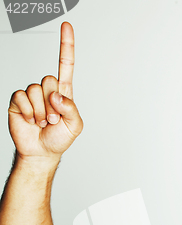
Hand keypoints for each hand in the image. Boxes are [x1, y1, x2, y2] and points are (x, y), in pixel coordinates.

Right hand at [8, 22, 82, 160]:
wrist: (41, 153)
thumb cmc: (59, 139)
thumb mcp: (75, 126)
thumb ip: (71, 108)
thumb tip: (56, 95)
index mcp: (63, 92)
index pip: (65, 65)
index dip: (66, 46)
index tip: (67, 26)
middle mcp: (47, 90)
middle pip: (49, 79)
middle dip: (53, 103)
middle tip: (53, 120)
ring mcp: (32, 95)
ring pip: (35, 89)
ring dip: (42, 111)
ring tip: (43, 123)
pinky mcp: (18, 101)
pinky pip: (22, 97)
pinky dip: (30, 111)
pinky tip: (32, 121)